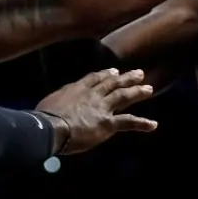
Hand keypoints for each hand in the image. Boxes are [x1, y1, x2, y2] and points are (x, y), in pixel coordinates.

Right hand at [35, 68, 155, 153]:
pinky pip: (128, 122)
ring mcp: (102, 108)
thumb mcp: (50, 102)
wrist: (50, 127)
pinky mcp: (107, 123)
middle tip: (139, 73)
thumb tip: (57, 107)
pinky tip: (153, 124)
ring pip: (124, 96)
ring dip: (138, 92)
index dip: (106, 74)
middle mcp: (92, 95)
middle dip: (126, 78)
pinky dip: (142, 123)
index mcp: (77, 89)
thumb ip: (59, 102)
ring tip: (149, 89)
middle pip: (113, 83)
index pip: (95, 78)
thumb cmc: (44, 117)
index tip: (114, 71)